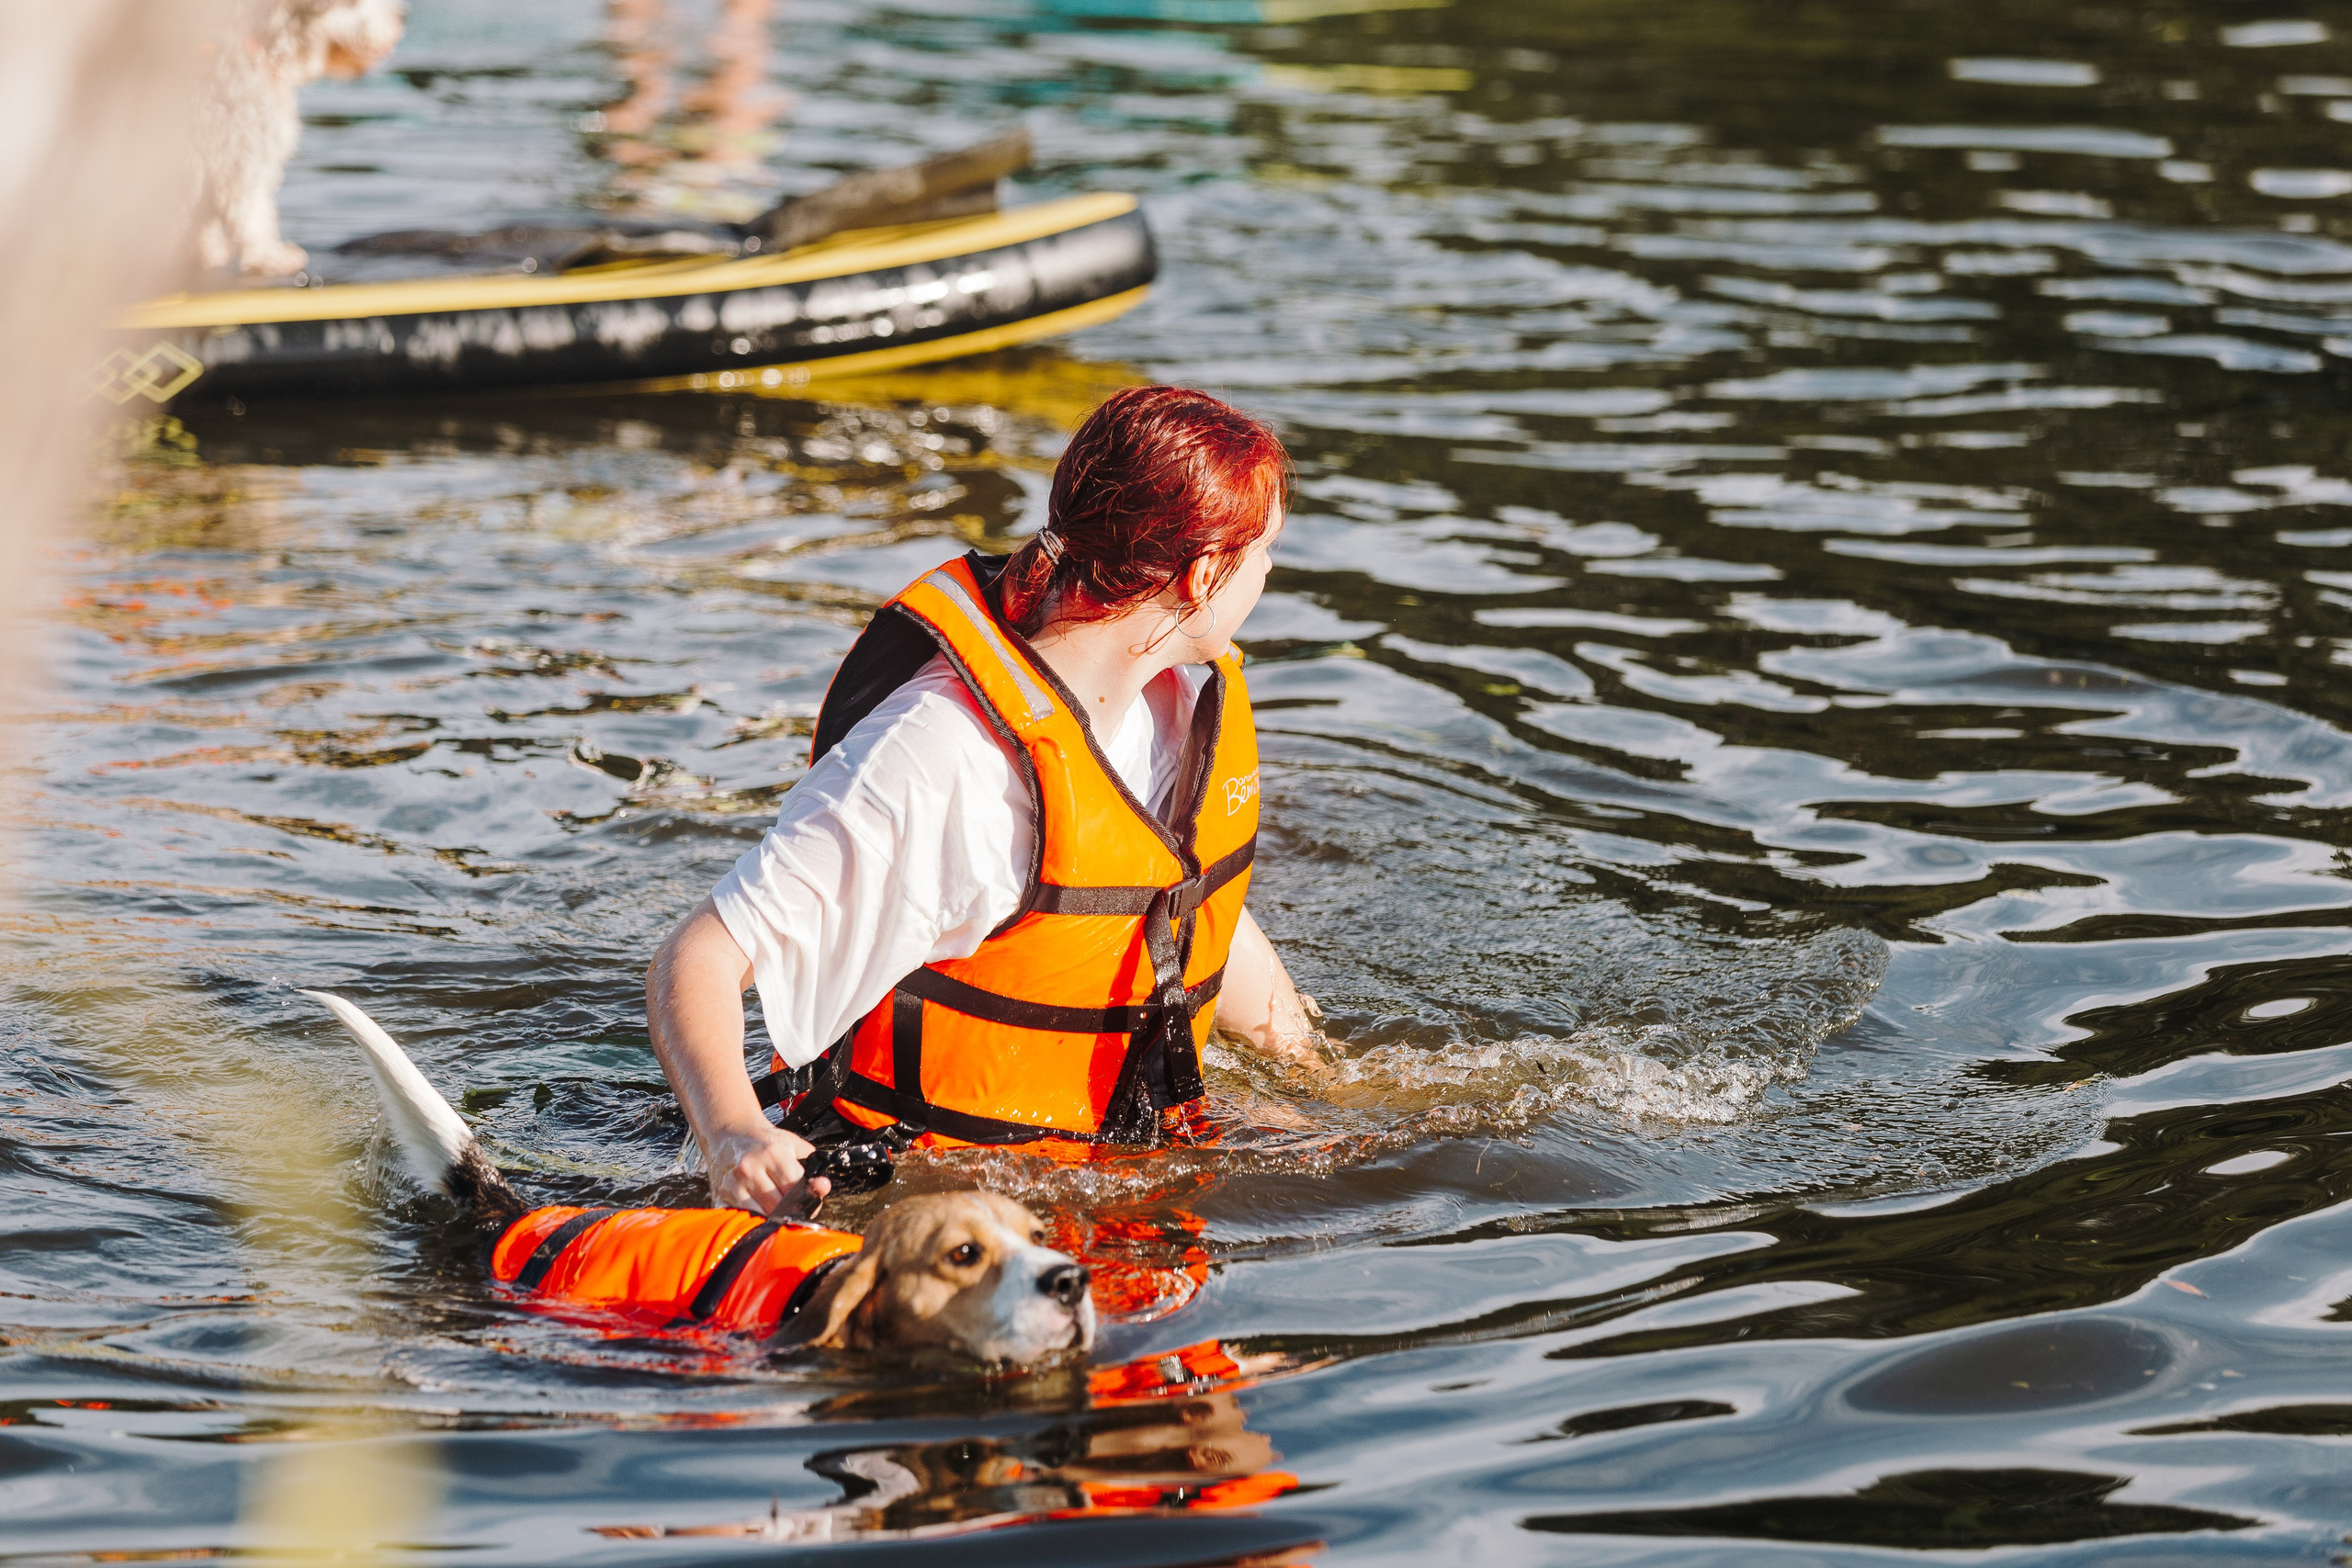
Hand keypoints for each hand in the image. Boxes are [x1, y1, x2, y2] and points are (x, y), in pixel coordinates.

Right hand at [706, 1122, 829, 1215]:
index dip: (808, 1198)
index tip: (810, 1201)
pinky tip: (761, 1212)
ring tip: (780, 1212)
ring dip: (774, 1218)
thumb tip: (823, 1187)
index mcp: (772, 1153)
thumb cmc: (763, 1140)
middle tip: (797, 1210)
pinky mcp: (720, 1194)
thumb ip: (811, 1165)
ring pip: (761, 1215)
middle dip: (792, 1210)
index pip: (796, 1188)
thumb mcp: (791, 1144)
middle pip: (780, 1205)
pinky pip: (742, 1216)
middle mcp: (750, 1168)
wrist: (729, 1132)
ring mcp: (733, 1183)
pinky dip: (753, 1219)